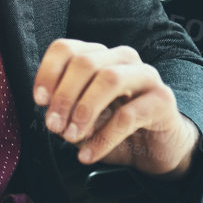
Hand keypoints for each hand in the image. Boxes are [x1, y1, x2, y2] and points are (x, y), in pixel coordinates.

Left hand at [32, 39, 200, 178]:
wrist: (156, 148)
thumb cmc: (115, 127)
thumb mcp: (83, 116)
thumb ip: (66, 108)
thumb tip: (51, 113)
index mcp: (99, 56)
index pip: (67, 49)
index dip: (48, 72)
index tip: (40, 100)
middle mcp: (122, 59)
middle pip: (85, 63)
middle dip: (64, 96)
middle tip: (54, 126)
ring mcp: (145, 76)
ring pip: (109, 79)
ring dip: (84, 110)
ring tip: (71, 136)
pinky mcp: (162, 99)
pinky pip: (128, 115)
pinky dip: (103, 138)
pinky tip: (89, 154)